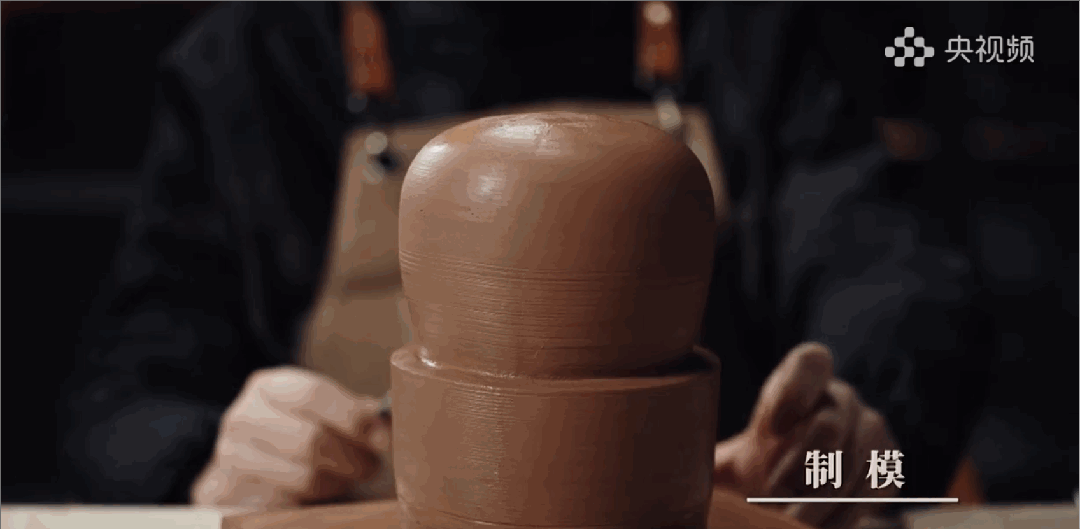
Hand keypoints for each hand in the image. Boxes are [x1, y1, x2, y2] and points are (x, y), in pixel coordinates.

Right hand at [191, 367, 390, 509]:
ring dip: (338, 483)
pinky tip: (319, 495)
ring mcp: (231, 457)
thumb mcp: (321, 409)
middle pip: (311, 440)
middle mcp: (243, 418)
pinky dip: (313, 503)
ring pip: (304, 478)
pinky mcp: (230, 494)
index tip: (383, 439)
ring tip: (347, 479)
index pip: (313, 395)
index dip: (354, 418)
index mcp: (269, 387)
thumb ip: (354, 413)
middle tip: (372, 467)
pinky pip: (287, 505)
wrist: (249, 456)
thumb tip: (387, 422)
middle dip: (354, 458)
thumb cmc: (298, 428)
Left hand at [712, 343, 898, 528]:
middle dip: (802, 465)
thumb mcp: (729, 446)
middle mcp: (841, 397)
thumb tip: (677, 464)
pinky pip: (874, 489)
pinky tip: (812, 526)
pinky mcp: (886, 465)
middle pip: (832, 424)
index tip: (770, 429)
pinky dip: (843, 514)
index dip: (796, 392)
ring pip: (856, 463)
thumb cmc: (754, 458)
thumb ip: (707, 444)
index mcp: (803, 377)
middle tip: (772, 491)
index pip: (812, 362)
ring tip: (789, 519)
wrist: (783, 488)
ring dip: (819, 499)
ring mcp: (870, 429)